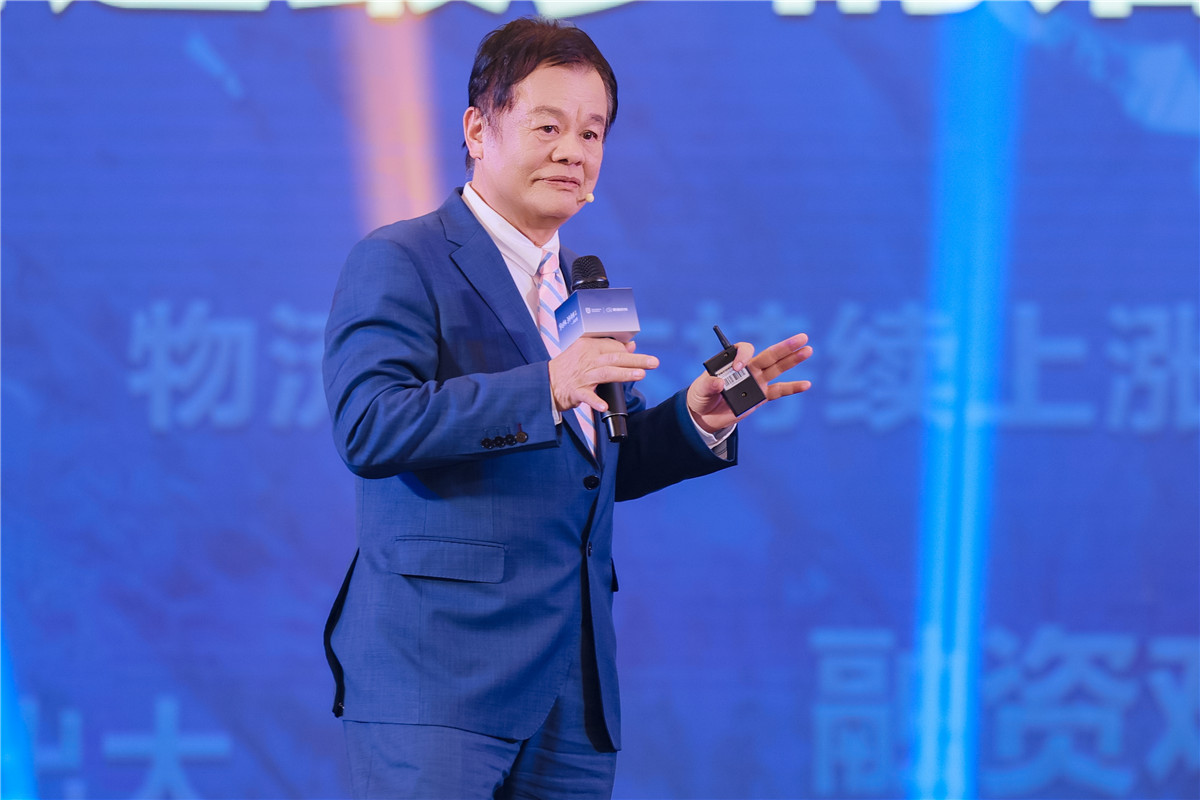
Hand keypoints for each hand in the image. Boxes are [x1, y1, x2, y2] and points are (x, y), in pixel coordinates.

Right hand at [549, 338, 658, 412]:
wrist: (545, 384)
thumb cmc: (568, 368)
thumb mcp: (585, 353)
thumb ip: (608, 349)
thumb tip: (630, 345)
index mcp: (588, 346)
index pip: (613, 346)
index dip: (629, 352)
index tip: (643, 358)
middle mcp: (586, 359)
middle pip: (615, 357)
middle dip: (636, 360)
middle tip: (654, 362)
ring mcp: (581, 376)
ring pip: (606, 373)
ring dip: (624, 374)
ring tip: (641, 374)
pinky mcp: (576, 392)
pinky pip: (587, 396)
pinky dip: (595, 402)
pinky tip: (604, 406)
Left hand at [686, 333, 811, 432]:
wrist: (705, 414)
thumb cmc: (700, 396)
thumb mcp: (699, 391)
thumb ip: (708, 385)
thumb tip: (719, 383)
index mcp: (732, 362)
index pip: (744, 350)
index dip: (743, 357)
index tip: (737, 369)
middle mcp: (748, 369)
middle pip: (769, 355)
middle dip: (785, 346)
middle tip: (802, 337)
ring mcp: (756, 382)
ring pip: (777, 369)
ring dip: (793, 360)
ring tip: (808, 350)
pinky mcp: (760, 397)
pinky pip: (778, 391)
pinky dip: (792, 388)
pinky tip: (807, 384)